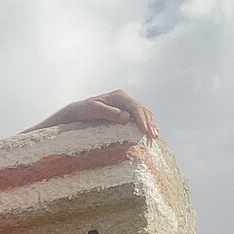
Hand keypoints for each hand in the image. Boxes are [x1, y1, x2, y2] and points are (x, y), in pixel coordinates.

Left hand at [32, 89, 158, 138]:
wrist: (78, 112)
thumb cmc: (84, 111)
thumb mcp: (94, 110)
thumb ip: (110, 113)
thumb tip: (126, 117)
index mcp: (119, 96)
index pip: (135, 107)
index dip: (141, 119)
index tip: (144, 130)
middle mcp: (125, 99)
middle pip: (142, 110)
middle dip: (149, 123)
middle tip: (153, 136)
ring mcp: (126, 106)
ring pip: (144, 113)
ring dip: (150, 124)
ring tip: (154, 136)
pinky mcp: (126, 113)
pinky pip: (140, 118)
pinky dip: (146, 125)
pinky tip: (150, 133)